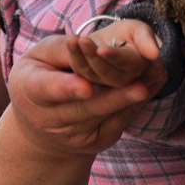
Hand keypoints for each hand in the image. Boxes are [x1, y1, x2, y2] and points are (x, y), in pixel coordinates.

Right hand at [8, 31, 165, 157]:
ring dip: (130, 101)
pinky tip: (150, 88)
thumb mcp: (39, 55)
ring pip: (105, 117)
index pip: (48, 89)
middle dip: (113, 99)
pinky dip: (133, 107)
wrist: (40, 123)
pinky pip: (117, 124)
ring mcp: (74, 136)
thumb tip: (88, 43)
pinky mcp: (96, 141)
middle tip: (139, 87)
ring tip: (153, 82)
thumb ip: (61, 49)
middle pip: (85, 109)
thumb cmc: (40, 74)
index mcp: (30, 91)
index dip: (67, 89)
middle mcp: (51, 120)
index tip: (86, 86)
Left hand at [67, 18, 161, 88]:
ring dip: (80, 56)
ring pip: (91, 73)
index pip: (125, 64)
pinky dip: (73, 56)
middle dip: (92, 56)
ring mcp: (104, 83)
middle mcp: (121, 80)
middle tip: (82, 40)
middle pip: (106, 72)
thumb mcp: (140, 31)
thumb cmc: (130, 34)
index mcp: (137, 68)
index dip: (113, 57)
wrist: (115, 41)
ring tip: (73, 40)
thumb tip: (155, 53)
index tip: (101, 49)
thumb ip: (146, 40)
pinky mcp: (88, 79)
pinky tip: (71, 42)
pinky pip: (80, 71)